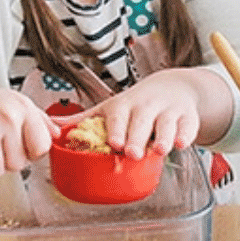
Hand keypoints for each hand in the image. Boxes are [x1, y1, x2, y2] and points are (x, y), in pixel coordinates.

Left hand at [73, 67, 230, 159]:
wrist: (172, 87)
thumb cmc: (136, 105)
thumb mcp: (111, 108)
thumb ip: (84, 120)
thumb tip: (50, 128)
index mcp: (124, 105)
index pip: (118, 115)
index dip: (116, 129)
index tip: (113, 143)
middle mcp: (146, 106)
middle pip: (141, 120)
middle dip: (137, 136)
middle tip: (132, 153)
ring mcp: (168, 110)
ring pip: (166, 122)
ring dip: (163, 136)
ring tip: (160, 150)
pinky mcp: (187, 117)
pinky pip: (188, 125)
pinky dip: (186, 134)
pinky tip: (182, 143)